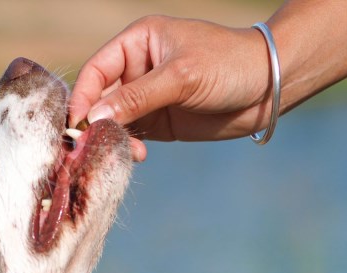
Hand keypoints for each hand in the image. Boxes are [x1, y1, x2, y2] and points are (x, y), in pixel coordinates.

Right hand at [69, 16, 273, 160]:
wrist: (269, 87)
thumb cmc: (228, 64)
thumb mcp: (181, 77)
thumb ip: (137, 97)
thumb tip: (93, 118)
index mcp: (137, 43)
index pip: (96, 70)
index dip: (83, 97)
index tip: (77, 125)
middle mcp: (136, 68)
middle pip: (99, 99)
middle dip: (96, 124)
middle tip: (95, 148)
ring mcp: (146, 97)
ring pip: (113, 121)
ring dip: (114, 138)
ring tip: (129, 152)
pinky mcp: (158, 121)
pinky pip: (132, 135)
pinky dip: (129, 147)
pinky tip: (139, 155)